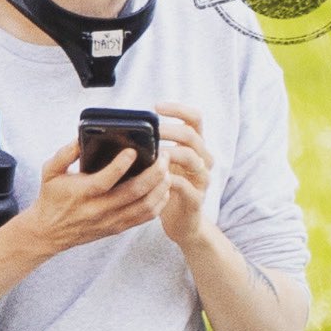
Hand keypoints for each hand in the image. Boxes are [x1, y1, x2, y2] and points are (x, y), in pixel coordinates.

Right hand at [20, 139, 170, 255]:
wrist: (48, 232)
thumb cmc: (51, 197)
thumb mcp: (50, 171)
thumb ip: (65, 153)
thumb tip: (82, 137)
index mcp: (82, 193)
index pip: (106, 180)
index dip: (122, 164)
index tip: (134, 150)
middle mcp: (99, 209)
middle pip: (135, 192)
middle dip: (155, 172)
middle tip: (164, 155)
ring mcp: (111, 220)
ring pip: (146, 206)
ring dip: (161, 187)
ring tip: (167, 169)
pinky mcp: (119, 228)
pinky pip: (146, 217)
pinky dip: (160, 202)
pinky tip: (164, 188)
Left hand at [156, 102, 212, 246]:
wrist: (184, 224)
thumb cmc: (167, 189)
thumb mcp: (163, 164)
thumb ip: (155, 146)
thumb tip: (126, 129)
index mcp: (196, 147)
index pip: (195, 119)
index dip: (178, 109)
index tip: (157, 107)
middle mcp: (204, 159)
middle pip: (192, 136)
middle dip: (169, 130)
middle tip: (150, 132)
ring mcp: (202, 179)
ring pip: (192, 158)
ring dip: (170, 153)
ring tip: (152, 154)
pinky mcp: (196, 199)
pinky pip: (185, 185)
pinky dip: (170, 180)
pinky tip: (156, 179)